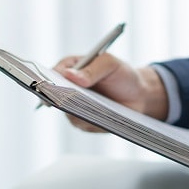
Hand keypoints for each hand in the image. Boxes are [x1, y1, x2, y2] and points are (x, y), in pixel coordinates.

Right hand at [52, 53, 168, 129]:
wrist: (139, 95)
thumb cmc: (123, 74)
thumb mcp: (110, 64)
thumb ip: (92, 69)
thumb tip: (70, 76)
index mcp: (71, 68)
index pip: (52, 74)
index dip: (49, 80)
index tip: (52, 86)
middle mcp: (68, 88)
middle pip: (55, 96)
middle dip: (63, 98)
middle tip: (72, 99)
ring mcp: (74, 106)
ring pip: (67, 113)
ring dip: (79, 112)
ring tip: (95, 109)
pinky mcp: (83, 121)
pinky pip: (82, 124)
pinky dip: (91, 122)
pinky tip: (102, 118)